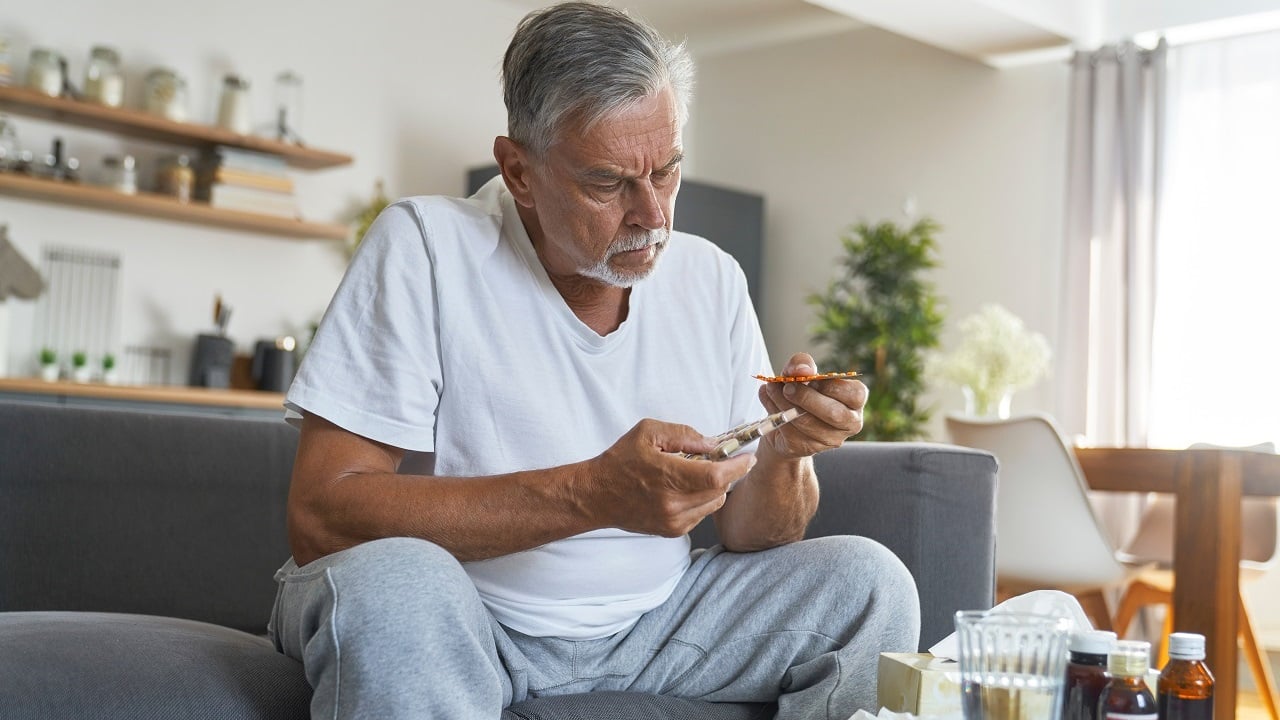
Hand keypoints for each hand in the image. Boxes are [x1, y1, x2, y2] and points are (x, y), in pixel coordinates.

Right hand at [587, 419, 756, 536]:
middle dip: (728, 473)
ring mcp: (673, 521)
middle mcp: (673, 503)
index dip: (738, 466)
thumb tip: (713, 443)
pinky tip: (685, 489)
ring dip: (715, 487)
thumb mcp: (648, 432)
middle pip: (720, 490)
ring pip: (714, 503)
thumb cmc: (620, 460)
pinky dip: (702, 500)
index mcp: (668, 476)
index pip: (717, 475)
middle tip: (723, 459)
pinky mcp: (672, 531)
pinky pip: (701, 514)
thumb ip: (684, 434)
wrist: (597, 496)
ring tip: (698, 473)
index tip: (747, 457)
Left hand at [758, 352, 866, 458]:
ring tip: (771, 390)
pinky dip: (776, 414)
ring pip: (809, 424)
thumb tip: (802, 370)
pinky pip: (792, 433)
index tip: (812, 380)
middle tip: (787, 387)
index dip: (831, 387)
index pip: (855, 395)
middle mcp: (849, 423)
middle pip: (834, 414)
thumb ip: (802, 363)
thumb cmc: (802, 390)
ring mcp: (831, 439)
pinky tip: (769, 401)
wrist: (785, 418)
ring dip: (785, 405)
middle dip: (807, 398)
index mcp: (855, 400)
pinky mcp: (809, 448)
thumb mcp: (801, 370)